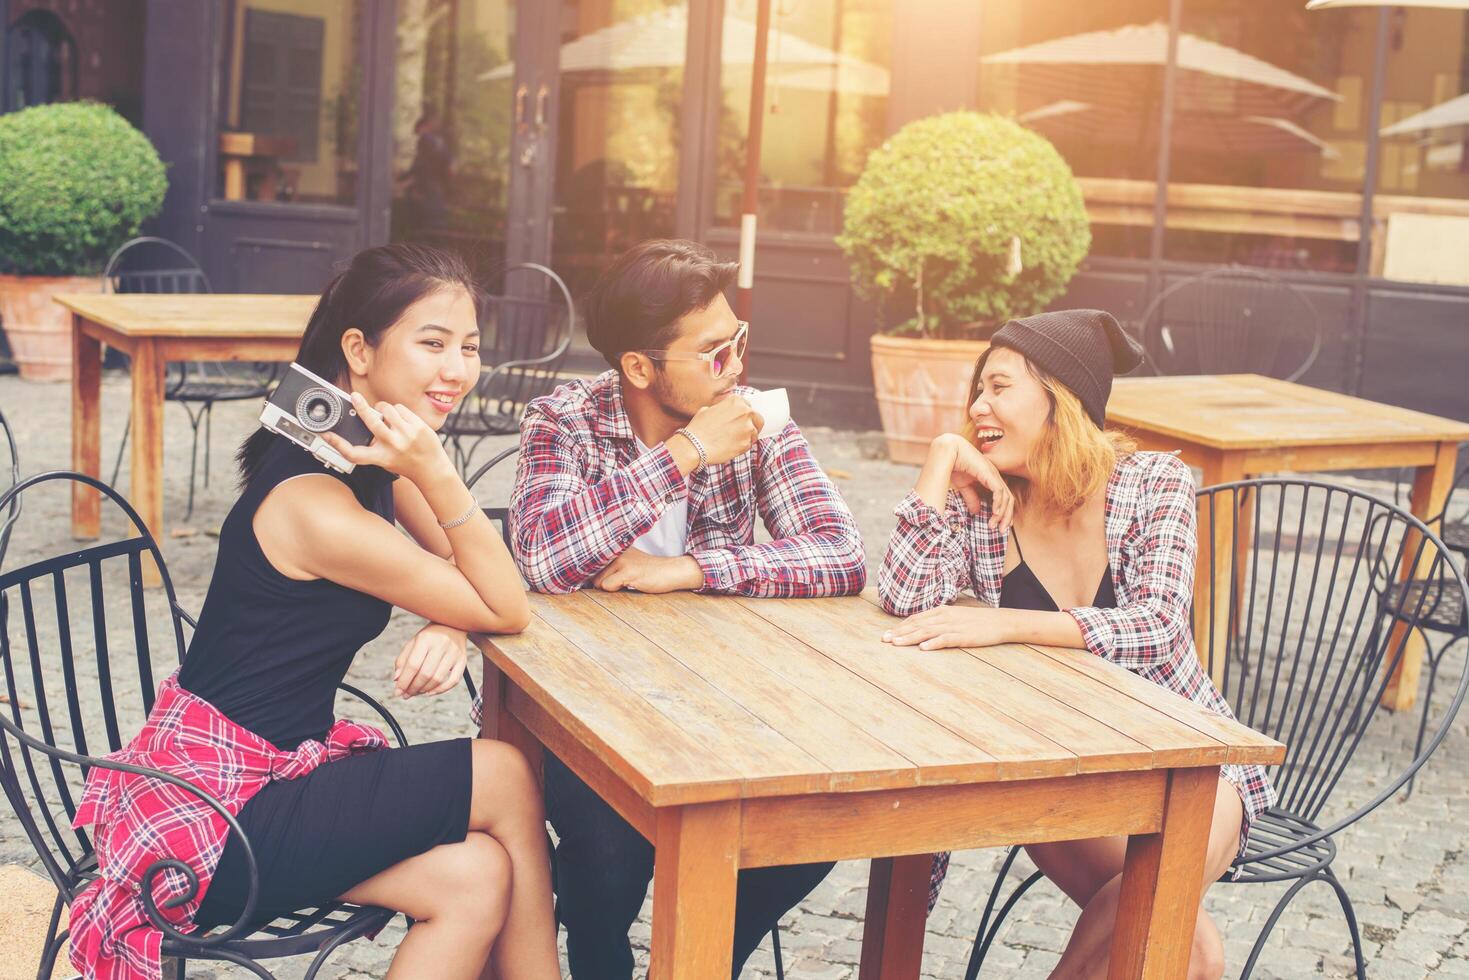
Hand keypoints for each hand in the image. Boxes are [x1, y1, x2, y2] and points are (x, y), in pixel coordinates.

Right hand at [323, 392, 454, 486]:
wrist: (431, 469)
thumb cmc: (404, 462)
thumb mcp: (384, 459)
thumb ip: (372, 445)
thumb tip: (362, 419)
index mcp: (380, 458)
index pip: (353, 454)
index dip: (337, 444)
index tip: (326, 434)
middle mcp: (392, 446)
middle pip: (370, 422)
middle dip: (361, 407)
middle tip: (354, 397)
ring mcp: (407, 435)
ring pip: (387, 409)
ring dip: (382, 408)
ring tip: (385, 415)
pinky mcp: (418, 426)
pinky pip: (400, 408)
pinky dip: (397, 411)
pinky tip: (399, 419)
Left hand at [394, 623, 468, 698]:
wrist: (453, 624)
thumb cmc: (430, 636)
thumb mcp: (414, 642)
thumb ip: (403, 660)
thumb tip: (397, 679)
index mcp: (426, 639)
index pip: (413, 665)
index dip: (404, 681)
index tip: (398, 692)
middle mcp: (441, 645)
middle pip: (426, 674)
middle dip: (413, 688)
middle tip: (406, 694)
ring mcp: (454, 653)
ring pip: (438, 679)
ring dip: (425, 690)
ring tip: (416, 692)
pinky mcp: (462, 660)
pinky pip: (454, 680)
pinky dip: (441, 690)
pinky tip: (430, 692)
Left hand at [592, 548, 704, 593]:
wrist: (672, 571)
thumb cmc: (651, 571)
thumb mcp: (629, 563)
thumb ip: (611, 567)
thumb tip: (589, 581)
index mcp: (616, 549)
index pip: (591, 562)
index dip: (593, 574)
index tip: (594, 580)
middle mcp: (616, 552)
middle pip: (593, 575)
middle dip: (602, 584)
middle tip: (620, 583)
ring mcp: (622, 561)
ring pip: (598, 582)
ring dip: (609, 588)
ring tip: (627, 584)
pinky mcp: (628, 571)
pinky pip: (607, 586)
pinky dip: (615, 591)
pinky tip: (631, 585)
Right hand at [680, 395, 763, 466]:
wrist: (695, 445)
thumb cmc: (698, 428)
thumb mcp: (708, 409)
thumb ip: (722, 408)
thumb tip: (727, 413)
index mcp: (736, 401)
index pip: (748, 406)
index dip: (744, 414)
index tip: (741, 419)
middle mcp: (745, 412)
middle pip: (758, 418)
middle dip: (753, 424)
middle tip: (743, 431)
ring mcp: (747, 428)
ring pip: (754, 433)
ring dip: (746, 437)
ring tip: (732, 441)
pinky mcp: (746, 443)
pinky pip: (748, 445)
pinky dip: (742, 446)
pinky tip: (730, 447)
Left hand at [881, 604, 1001, 650]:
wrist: (1000, 621)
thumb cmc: (977, 621)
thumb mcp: (955, 616)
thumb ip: (939, 620)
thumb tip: (922, 628)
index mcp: (942, 611)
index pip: (917, 618)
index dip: (901, 626)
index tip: (887, 634)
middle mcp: (945, 617)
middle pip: (918, 625)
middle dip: (900, 633)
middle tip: (884, 640)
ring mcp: (954, 626)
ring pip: (927, 632)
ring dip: (910, 638)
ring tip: (896, 644)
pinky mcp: (963, 636)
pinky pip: (946, 640)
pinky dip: (934, 643)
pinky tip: (923, 648)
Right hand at [938, 434, 1013, 531]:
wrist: (950, 452)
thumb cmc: (956, 465)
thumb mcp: (964, 486)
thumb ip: (971, 498)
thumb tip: (976, 512)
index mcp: (991, 479)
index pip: (1004, 498)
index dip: (1004, 512)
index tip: (1000, 524)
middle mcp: (995, 477)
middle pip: (1009, 500)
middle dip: (1006, 517)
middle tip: (1001, 530)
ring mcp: (994, 475)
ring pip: (1006, 498)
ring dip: (1002, 514)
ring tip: (995, 525)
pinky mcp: (989, 474)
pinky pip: (999, 491)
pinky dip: (998, 503)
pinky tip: (995, 513)